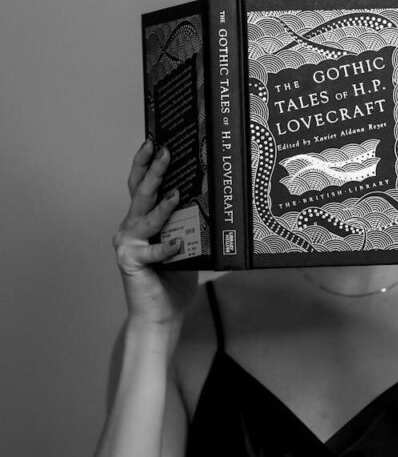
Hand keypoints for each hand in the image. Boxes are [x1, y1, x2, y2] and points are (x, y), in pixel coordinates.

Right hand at [112, 139, 197, 326]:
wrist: (161, 315)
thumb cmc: (173, 281)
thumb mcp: (186, 245)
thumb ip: (188, 224)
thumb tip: (211, 198)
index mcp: (143, 221)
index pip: (141, 186)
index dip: (146, 163)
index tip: (153, 141)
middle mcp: (130, 228)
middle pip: (140, 193)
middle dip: (153, 170)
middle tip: (165, 150)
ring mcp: (128, 244)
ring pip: (144, 217)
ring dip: (161, 204)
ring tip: (176, 192)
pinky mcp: (130, 262)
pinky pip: (152, 251)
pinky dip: (166, 247)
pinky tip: (179, 244)